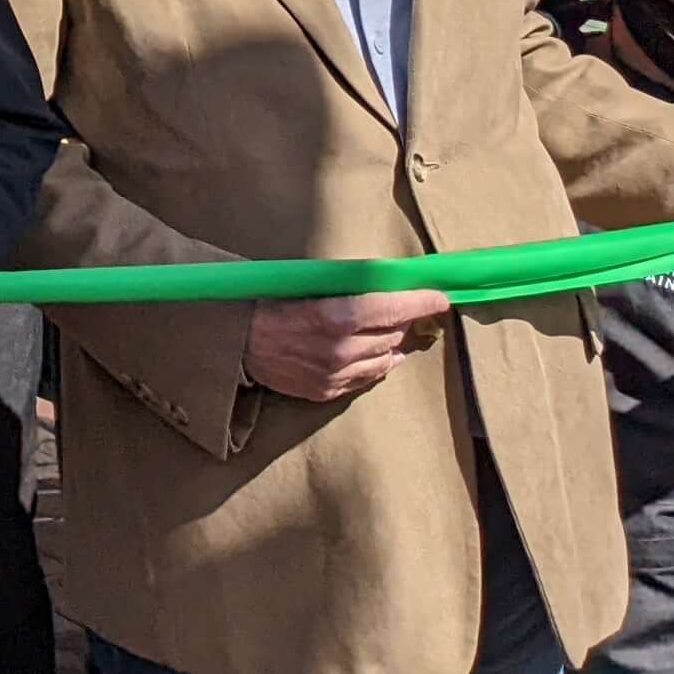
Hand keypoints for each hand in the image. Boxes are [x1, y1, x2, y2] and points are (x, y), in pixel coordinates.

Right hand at [245, 288, 450, 401]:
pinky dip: (378, 363)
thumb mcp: (303, 283)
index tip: (440, 296)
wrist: (233, 340)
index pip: (391, 309)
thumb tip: (384, 282)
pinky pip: (367, 378)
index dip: (420, 302)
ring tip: (397, 330)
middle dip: (406, 319)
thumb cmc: (266, 300)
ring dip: (395, 343)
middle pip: (392, 335)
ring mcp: (334, 375)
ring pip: (385, 360)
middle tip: (410, 307)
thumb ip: (344, 286)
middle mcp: (339, 350)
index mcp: (333, 317)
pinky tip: (378, 353)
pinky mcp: (327, 391)